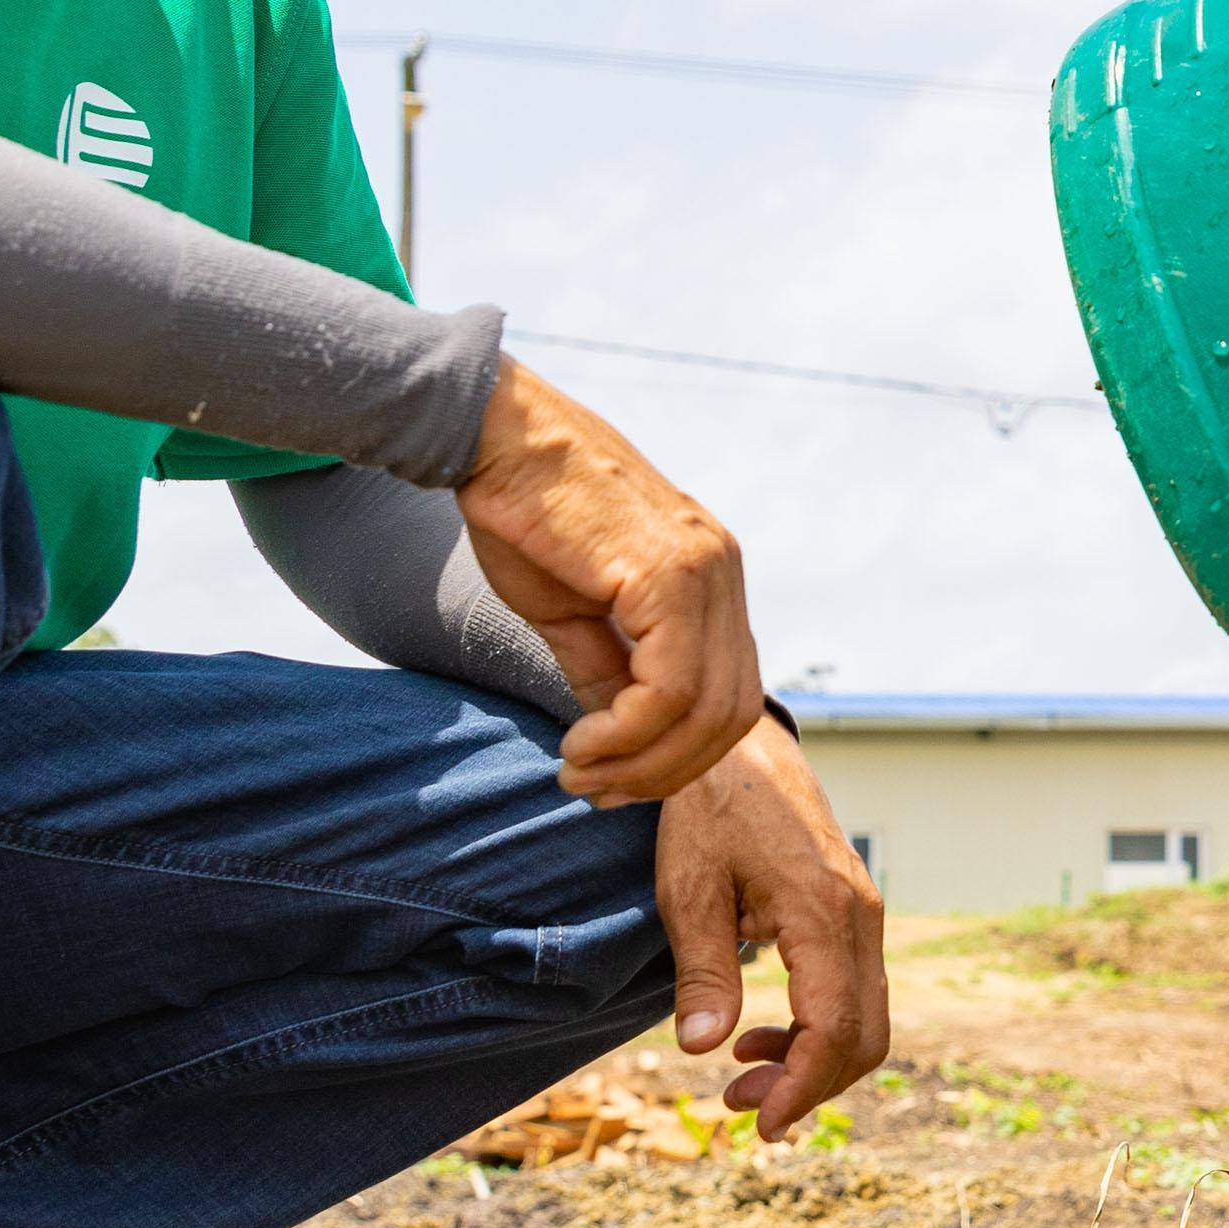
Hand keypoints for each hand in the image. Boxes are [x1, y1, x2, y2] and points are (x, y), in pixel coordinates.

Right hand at [453, 362, 763, 805]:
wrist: (495, 438)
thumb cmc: (526, 513)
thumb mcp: (574, 610)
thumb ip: (608, 670)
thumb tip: (622, 739)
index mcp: (710, 578)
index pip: (728, 695)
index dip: (676, 757)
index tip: (610, 780)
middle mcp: (722, 572)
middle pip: (732, 715)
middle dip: (663, 773)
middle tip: (595, 789)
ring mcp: (706, 570)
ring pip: (707, 710)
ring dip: (642, 762)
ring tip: (580, 769)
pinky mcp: (670, 574)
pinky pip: (671, 687)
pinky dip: (629, 734)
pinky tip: (582, 741)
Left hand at [654, 716, 893, 1137]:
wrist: (740, 747)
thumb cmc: (707, 812)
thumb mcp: (689, 890)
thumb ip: (702, 971)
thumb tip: (700, 1049)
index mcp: (822, 914)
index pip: (833, 1028)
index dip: (802, 1088)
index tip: (761, 1126)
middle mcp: (859, 918)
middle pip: (864, 1037)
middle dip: (810, 1087)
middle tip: (742, 1107)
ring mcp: (863, 915)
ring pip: (866, 1019)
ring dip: (813, 1062)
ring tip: (743, 1078)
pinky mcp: (853, 914)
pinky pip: (854, 991)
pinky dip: (818, 1028)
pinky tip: (760, 1034)